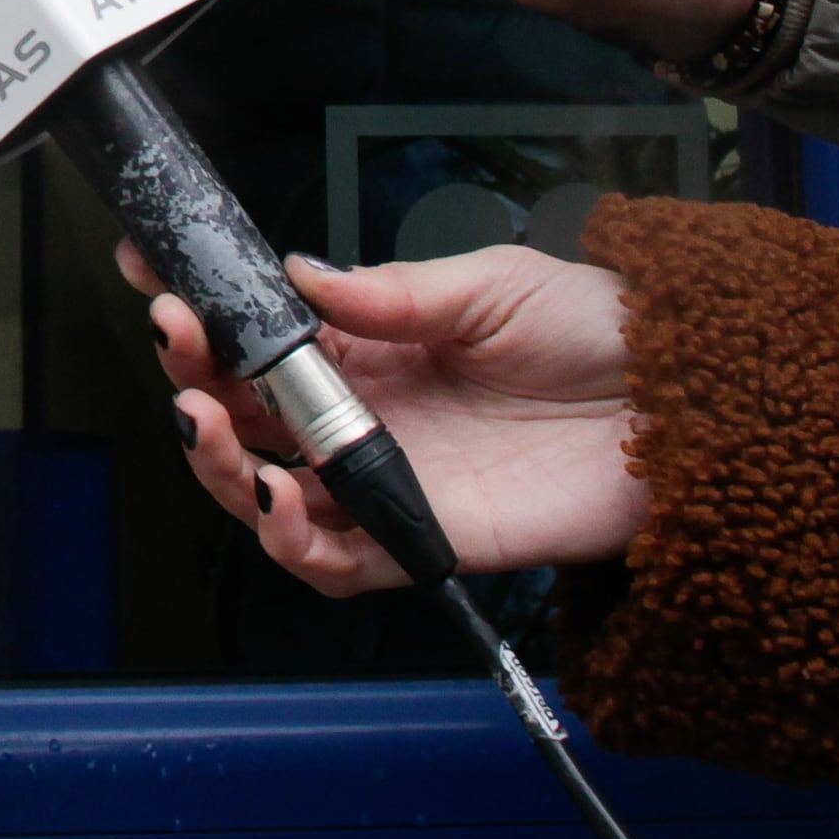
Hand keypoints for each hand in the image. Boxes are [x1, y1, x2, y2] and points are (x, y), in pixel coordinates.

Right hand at [123, 242, 645, 595]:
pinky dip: (291, 540)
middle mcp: (368, 419)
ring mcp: (391, 483)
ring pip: (269, 495)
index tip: (151, 278)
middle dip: (193, 387)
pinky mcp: (426, 541)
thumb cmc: (599, 334)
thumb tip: (301, 277)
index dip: (200, 315)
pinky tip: (273, 500)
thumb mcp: (492, 284)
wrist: (688, 407)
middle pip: (246, 421)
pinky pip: (338, 562)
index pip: (261, 339)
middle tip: (177, 351)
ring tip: (202, 424)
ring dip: (218, 467)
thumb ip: (394, 292)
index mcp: (371, 348)